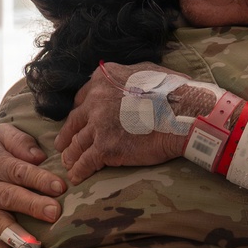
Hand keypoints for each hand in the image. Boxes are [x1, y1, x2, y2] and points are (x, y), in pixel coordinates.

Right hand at [0, 124, 63, 247]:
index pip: (18, 171)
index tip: (61, 186)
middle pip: (9, 197)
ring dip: (17, 235)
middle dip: (32, 205)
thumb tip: (38, 156)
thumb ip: (20, 141)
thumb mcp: (1, 135)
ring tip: (35, 247)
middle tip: (55, 212)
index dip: (39, 179)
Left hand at [55, 62, 214, 183]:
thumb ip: (129, 75)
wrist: (184, 113)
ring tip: (68, 163)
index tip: (81, 121)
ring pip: (76, 143)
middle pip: (74, 121)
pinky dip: (79, 171)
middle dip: (67, 135)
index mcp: (104, 79)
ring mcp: (98, 125)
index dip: (81, 112)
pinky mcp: (105, 148)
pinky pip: (85, 162)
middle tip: (63, 144)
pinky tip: (77, 176)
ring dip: (70, 155)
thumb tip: (129, 79)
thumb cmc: (175, 92)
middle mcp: (96, 100)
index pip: (83, 98)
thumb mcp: (148, 71)